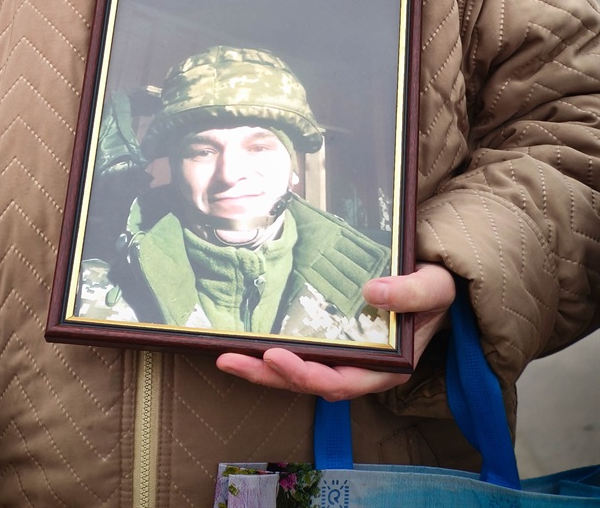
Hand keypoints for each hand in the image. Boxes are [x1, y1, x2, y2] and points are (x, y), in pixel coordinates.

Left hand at [215, 262, 455, 399]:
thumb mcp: (435, 288)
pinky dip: (273, 350)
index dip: (306, 375)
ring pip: (300, 371)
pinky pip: (302, 352)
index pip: (341, 382)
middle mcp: (362, 370)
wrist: (436, 281)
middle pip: (310, 382)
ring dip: (262, 368)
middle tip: (230, 360)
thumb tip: (372, 292)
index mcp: (386, 368)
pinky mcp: (334, 340)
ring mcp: (346, 356)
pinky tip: (247, 341)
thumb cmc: (437, 288)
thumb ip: (411, 293)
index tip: (274, 357)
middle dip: (268, 376)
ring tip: (226, 356)